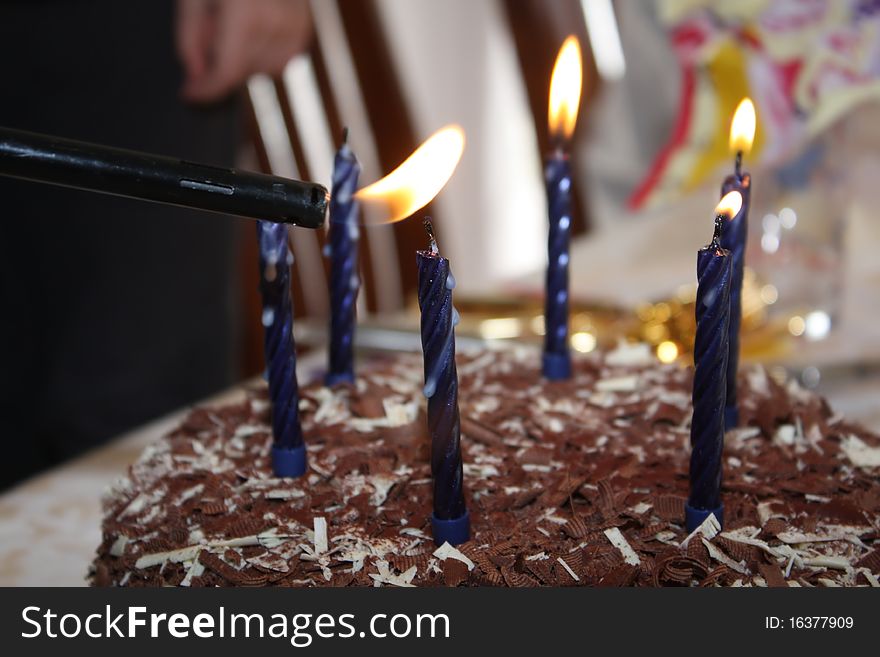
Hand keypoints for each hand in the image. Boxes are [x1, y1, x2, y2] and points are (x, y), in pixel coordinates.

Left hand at [176, 0, 312, 102]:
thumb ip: (190, 38)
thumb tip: (196, 75)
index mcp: (245, 13)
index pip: (226, 72)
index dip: (205, 89)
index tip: (188, 94)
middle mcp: (276, 23)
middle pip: (243, 72)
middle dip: (221, 62)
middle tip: (209, 30)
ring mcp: (296, 26)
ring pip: (265, 70)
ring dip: (245, 59)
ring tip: (235, 26)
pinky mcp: (305, 27)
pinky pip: (284, 59)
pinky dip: (266, 53)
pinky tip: (257, 29)